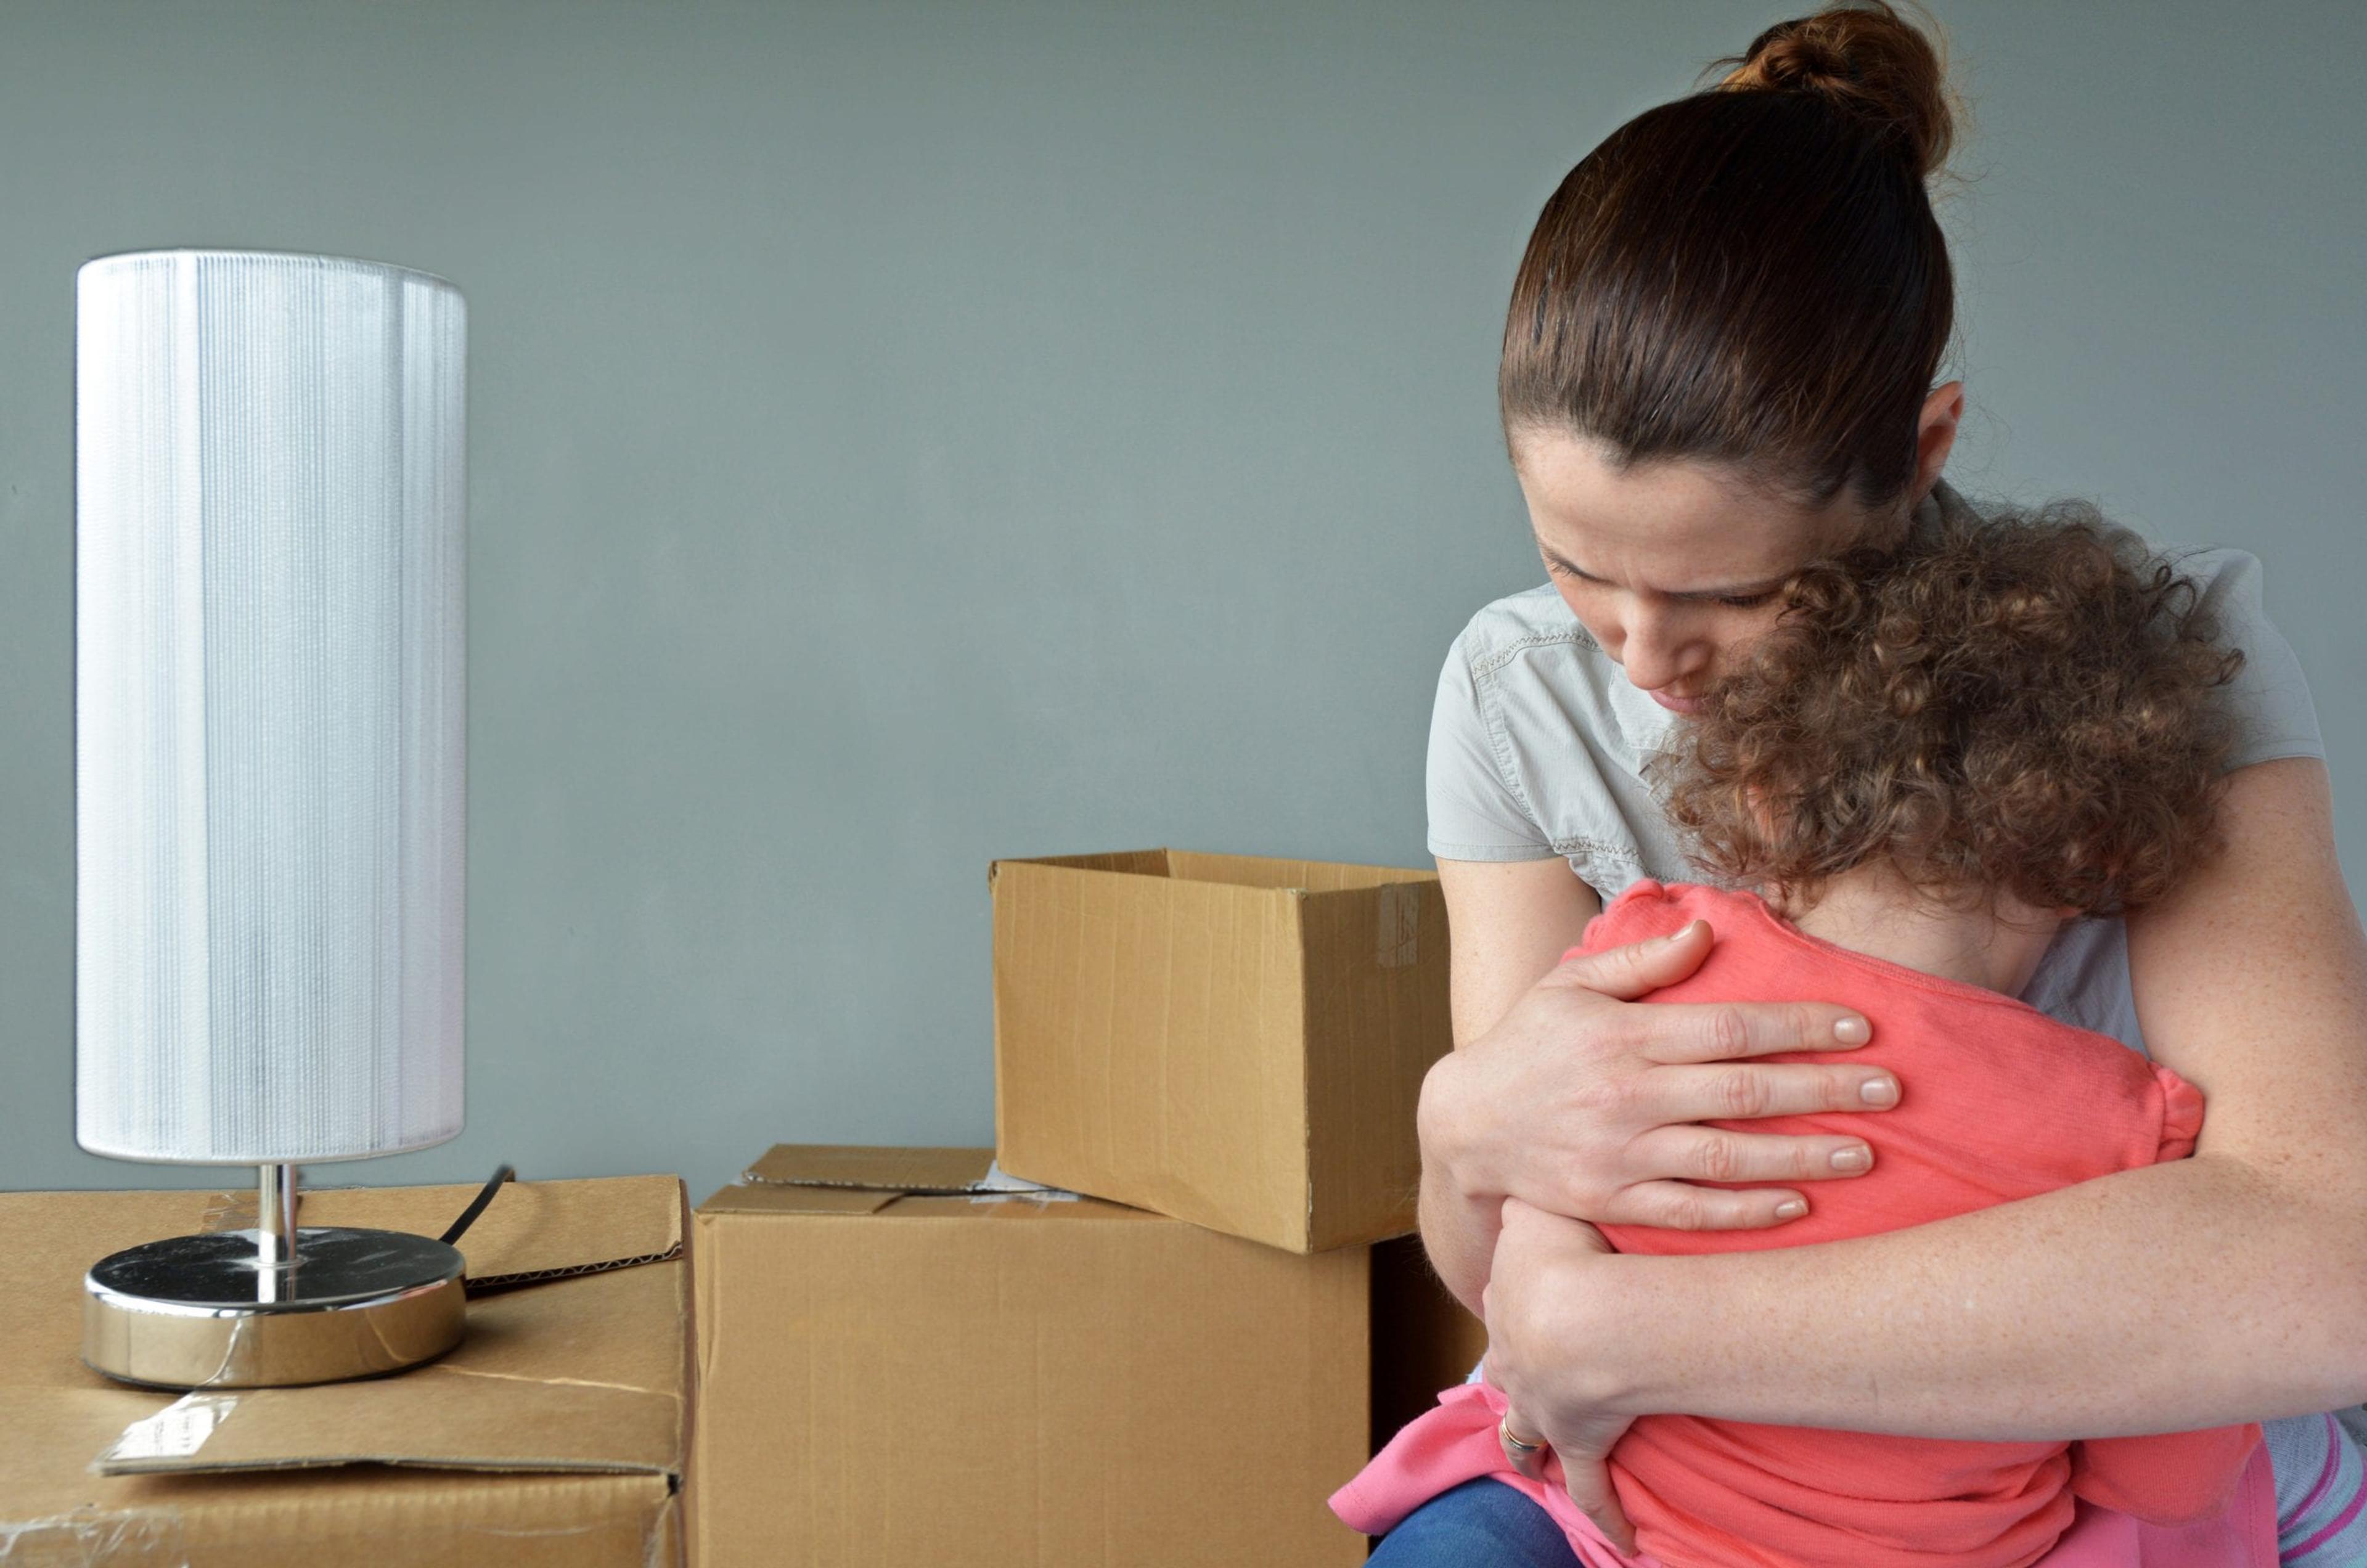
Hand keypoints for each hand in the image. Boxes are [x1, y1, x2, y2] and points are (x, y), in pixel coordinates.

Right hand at [1420, 917, 1894, 1231]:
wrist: (1463, 1127)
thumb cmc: (1526, 1046)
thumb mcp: (1570, 987)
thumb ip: (1640, 963)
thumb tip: (1705, 932)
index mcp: (1624, 1037)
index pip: (1732, 1028)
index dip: (1801, 1025)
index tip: (1860, 1025)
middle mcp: (1627, 1096)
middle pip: (1745, 1093)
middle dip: (1826, 1090)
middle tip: (1890, 1088)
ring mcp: (1620, 1155)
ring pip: (1729, 1159)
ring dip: (1804, 1157)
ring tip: (1866, 1152)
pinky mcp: (1612, 1203)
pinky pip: (1690, 1214)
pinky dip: (1746, 1213)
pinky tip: (1797, 1205)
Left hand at [1485, 1199, 1640, 1553]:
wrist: (1580, 1316)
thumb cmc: (1564, 1251)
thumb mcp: (1539, 1206)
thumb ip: (1534, 1190)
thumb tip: (1523, 1159)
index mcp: (1508, 1300)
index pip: (1507, 1298)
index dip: (1517, 1298)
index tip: (1525, 1301)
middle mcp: (1515, 1356)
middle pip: (1508, 1365)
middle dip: (1515, 1372)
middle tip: (1527, 1378)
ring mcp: (1541, 1405)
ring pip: (1526, 1432)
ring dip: (1530, 1445)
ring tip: (1533, 1462)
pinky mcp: (1580, 1441)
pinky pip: (1593, 1487)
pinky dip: (1606, 1512)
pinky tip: (1621, 1537)